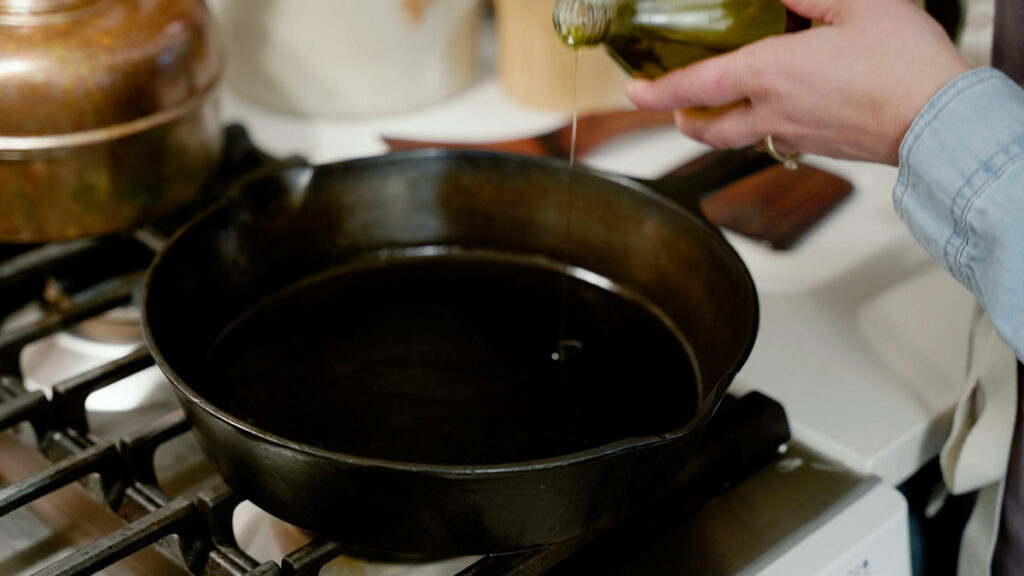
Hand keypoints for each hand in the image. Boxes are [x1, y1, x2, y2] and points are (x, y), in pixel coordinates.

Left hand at [625, 0, 970, 164]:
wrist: (941, 120)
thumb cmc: (902, 63)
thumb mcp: (855, 4)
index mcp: (770, 74)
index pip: (696, 87)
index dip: (658, 93)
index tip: (633, 93)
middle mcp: (773, 113)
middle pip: (708, 129)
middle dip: (682, 119)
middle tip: (674, 108)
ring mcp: (795, 137)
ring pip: (740, 141)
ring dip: (719, 129)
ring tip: (718, 112)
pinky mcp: (819, 151)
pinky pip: (775, 144)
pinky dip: (762, 131)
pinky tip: (779, 113)